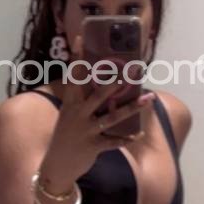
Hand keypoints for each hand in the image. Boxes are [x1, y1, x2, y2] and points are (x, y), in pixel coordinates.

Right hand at [40, 28, 153, 188]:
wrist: (55, 166)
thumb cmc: (65, 136)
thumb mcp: (69, 115)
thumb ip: (82, 99)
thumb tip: (101, 83)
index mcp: (70, 103)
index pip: (73, 75)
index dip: (77, 56)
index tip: (80, 37)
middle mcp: (77, 114)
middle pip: (96, 94)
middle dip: (112, 83)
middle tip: (128, 71)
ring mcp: (85, 130)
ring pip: (111, 117)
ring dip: (132, 108)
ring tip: (148, 98)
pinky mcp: (93, 146)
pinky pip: (113, 141)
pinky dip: (126, 138)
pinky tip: (139, 133)